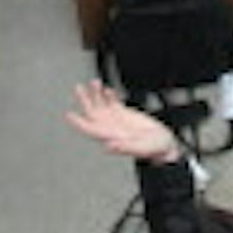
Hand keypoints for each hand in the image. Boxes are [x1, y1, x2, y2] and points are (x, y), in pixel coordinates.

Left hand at [66, 80, 182, 162]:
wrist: (164, 144)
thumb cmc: (153, 149)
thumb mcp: (140, 148)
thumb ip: (124, 148)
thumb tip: (107, 146)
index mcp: (111, 137)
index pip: (90, 129)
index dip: (78, 123)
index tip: (68, 115)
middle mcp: (110, 128)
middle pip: (92, 113)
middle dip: (84, 101)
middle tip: (78, 88)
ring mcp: (116, 119)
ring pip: (101, 105)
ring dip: (96, 94)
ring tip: (94, 82)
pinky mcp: (124, 113)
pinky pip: (112, 102)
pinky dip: (108, 95)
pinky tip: (106, 89)